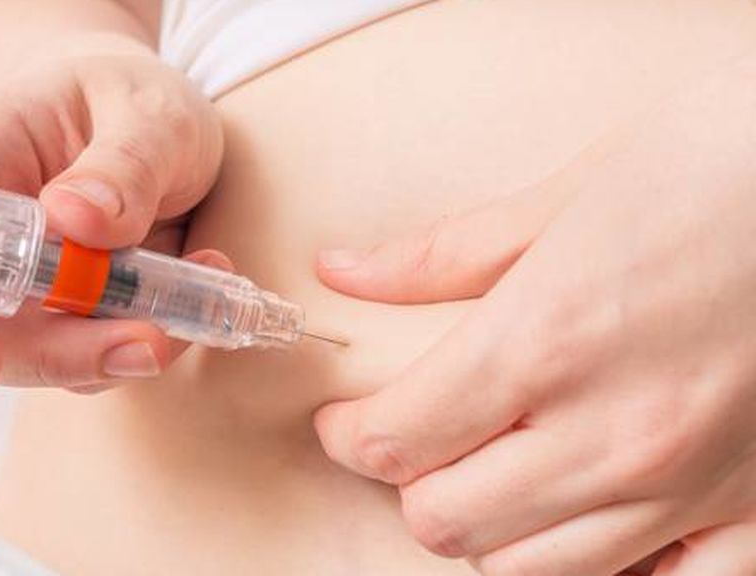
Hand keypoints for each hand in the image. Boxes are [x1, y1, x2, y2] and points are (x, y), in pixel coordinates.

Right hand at [0, 33, 222, 394]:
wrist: (144, 115)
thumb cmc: (125, 95)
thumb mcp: (145, 108)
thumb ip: (122, 162)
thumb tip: (74, 218)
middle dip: (63, 356)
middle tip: (149, 343)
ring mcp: (29, 287)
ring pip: (50, 356)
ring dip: (122, 347)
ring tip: (200, 280)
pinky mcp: (76, 313)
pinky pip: (103, 352)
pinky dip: (155, 332)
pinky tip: (202, 278)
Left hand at [314, 56, 755, 574]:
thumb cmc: (717, 162)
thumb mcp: (566, 194)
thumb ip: (441, 255)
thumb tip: (344, 272)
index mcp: (544, 342)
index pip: (396, 439)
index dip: (349, 436)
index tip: (344, 421)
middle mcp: (610, 433)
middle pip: (447, 520)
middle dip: (410, 482)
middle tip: (415, 439)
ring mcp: (688, 484)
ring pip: (536, 571)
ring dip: (493, 528)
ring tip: (497, 473)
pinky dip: (614, 571)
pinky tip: (599, 522)